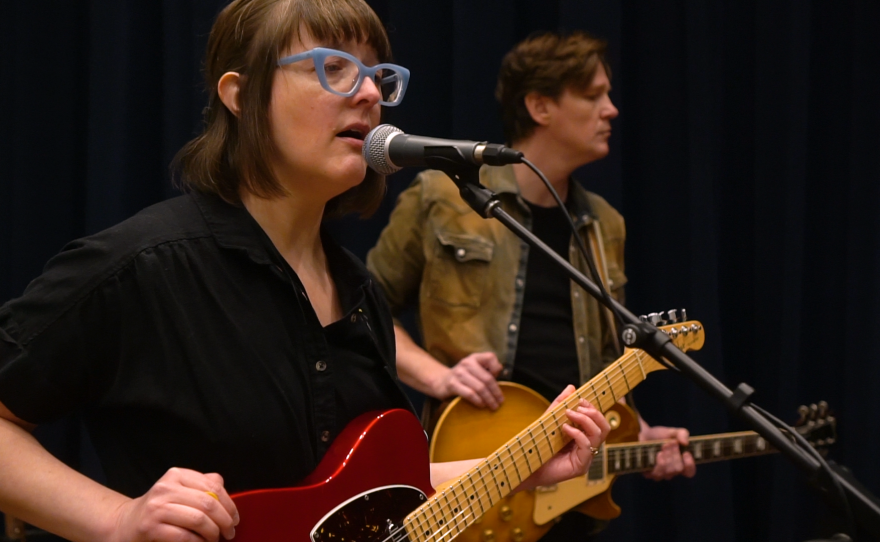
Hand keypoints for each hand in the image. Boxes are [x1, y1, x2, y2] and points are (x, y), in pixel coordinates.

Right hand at [109, 467, 238, 541]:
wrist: (125, 524)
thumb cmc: (158, 509)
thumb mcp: (178, 490)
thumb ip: (201, 486)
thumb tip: (223, 489)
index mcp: (177, 475)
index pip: (213, 485)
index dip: (229, 504)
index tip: (235, 518)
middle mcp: (166, 487)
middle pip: (208, 503)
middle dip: (225, 521)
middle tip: (229, 532)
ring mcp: (157, 507)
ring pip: (199, 519)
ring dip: (213, 533)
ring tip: (215, 539)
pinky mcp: (150, 527)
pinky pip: (184, 536)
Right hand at [435, 352, 503, 408]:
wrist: (440, 381)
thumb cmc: (463, 377)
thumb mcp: (474, 370)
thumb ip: (487, 371)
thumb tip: (503, 373)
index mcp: (474, 358)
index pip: (490, 357)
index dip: (497, 368)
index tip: (500, 380)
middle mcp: (467, 363)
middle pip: (487, 378)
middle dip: (496, 392)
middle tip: (500, 402)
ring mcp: (459, 373)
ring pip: (480, 388)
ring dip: (489, 399)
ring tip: (493, 406)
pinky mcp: (452, 384)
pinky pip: (470, 394)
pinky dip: (478, 401)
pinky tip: (482, 405)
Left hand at [521, 385, 610, 489]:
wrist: (527, 466)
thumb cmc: (539, 446)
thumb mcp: (550, 420)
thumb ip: (560, 405)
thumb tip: (571, 388)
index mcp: (584, 437)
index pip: (598, 421)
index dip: (593, 408)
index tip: (580, 399)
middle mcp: (588, 448)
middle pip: (604, 427)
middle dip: (593, 412)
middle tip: (576, 407)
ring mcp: (586, 458)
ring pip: (599, 435)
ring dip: (585, 420)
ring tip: (569, 414)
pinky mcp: (580, 467)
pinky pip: (587, 446)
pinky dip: (577, 433)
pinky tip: (565, 428)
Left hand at [640, 425, 696, 479]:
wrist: (641, 434)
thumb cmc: (659, 435)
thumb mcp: (672, 432)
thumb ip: (682, 434)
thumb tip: (686, 443)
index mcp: (680, 462)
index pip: (689, 472)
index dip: (689, 465)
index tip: (686, 453)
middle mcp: (671, 471)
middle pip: (678, 470)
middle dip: (675, 455)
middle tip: (669, 444)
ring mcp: (660, 474)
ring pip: (668, 473)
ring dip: (667, 458)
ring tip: (662, 447)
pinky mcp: (649, 474)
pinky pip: (657, 474)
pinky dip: (659, 464)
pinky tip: (658, 454)